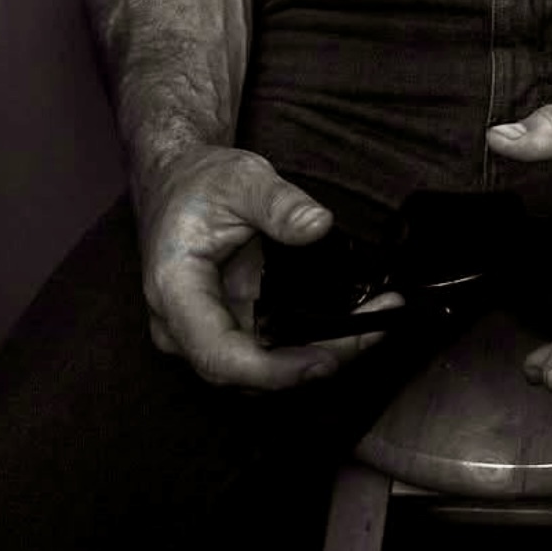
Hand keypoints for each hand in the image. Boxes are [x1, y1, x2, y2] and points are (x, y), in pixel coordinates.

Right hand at [138, 144, 399, 390]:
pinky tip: (355, 319)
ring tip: (376, 319)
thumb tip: (319, 226)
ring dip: (323, 352)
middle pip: (249, 372)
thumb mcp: (240, 178)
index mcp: (174, 291)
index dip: (270, 371)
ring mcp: (208, 334)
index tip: (324, 360)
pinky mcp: (233, 330)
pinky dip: (314, 339)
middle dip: (315, 359)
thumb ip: (278, 203)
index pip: (217, 354)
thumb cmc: (200, 183)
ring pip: (265, 368)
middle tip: (376, 329)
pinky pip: (272, 349)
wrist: (179, 185)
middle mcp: (184, 327)